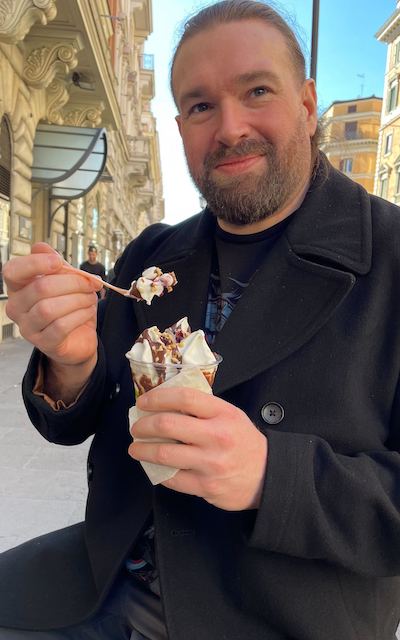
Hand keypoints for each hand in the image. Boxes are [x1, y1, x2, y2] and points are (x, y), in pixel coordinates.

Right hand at [4, 243, 101, 367]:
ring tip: (91, 297)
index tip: (58, 261)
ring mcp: (27, 328)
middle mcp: (16, 307)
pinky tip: (88, 311)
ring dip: (77, 299)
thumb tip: (41, 247)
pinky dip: (79, 315)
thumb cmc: (69, 305)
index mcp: (18, 287)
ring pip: (49, 308)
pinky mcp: (43, 343)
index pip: (12, 271)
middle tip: (91, 283)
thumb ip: (54, 264)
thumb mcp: (65, 280)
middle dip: (72, 282)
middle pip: (40, 288)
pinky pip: (60, 326)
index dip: (34, 263)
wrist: (80, 337)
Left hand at [128, 387, 267, 510]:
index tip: (143, 401)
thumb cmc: (243, 442)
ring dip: (142, 450)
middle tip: (136, 427)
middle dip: (143, 425)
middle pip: (168, 424)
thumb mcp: (230, 415)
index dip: (157, 397)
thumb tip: (165, 403)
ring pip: (164, 454)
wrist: (267, 476)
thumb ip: (203, 408)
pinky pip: (172, 478)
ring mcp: (211, 463)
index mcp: (223, 414)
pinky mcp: (206, 486)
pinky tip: (154, 467)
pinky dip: (158, 472)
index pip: (184, 397)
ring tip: (136, 448)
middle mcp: (217, 436)